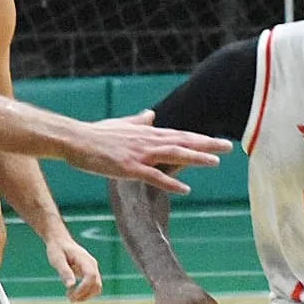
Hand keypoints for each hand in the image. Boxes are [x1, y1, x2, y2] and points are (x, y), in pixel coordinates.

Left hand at [46, 236, 101, 301]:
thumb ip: (65, 271)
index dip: (83, 288)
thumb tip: (70, 286)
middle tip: (69, 298)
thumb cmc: (57, 249)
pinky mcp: (90, 273)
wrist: (60, 241)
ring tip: (71, 298)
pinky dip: (86, 293)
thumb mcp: (57, 259)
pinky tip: (74, 293)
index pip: (91, 277)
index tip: (70, 294)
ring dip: (86, 296)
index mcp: (85, 260)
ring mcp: (93, 269)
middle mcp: (92, 265)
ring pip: (97, 287)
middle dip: (84, 295)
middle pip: (96, 284)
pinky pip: (93, 286)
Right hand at [65, 110, 231, 193]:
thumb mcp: (121, 124)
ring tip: (215, 162)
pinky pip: (154, 176)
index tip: (219, 142)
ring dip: (195, 158)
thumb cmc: (97, 134)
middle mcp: (148, 141)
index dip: (201, 139)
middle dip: (207, 144)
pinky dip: (170, 183)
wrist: (75, 140)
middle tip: (228, 147)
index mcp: (148, 133)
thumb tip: (150, 113)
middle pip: (183, 142)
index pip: (180, 135)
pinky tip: (185, 190)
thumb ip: (138, 121)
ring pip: (173, 155)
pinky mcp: (129, 168)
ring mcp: (140, 154)